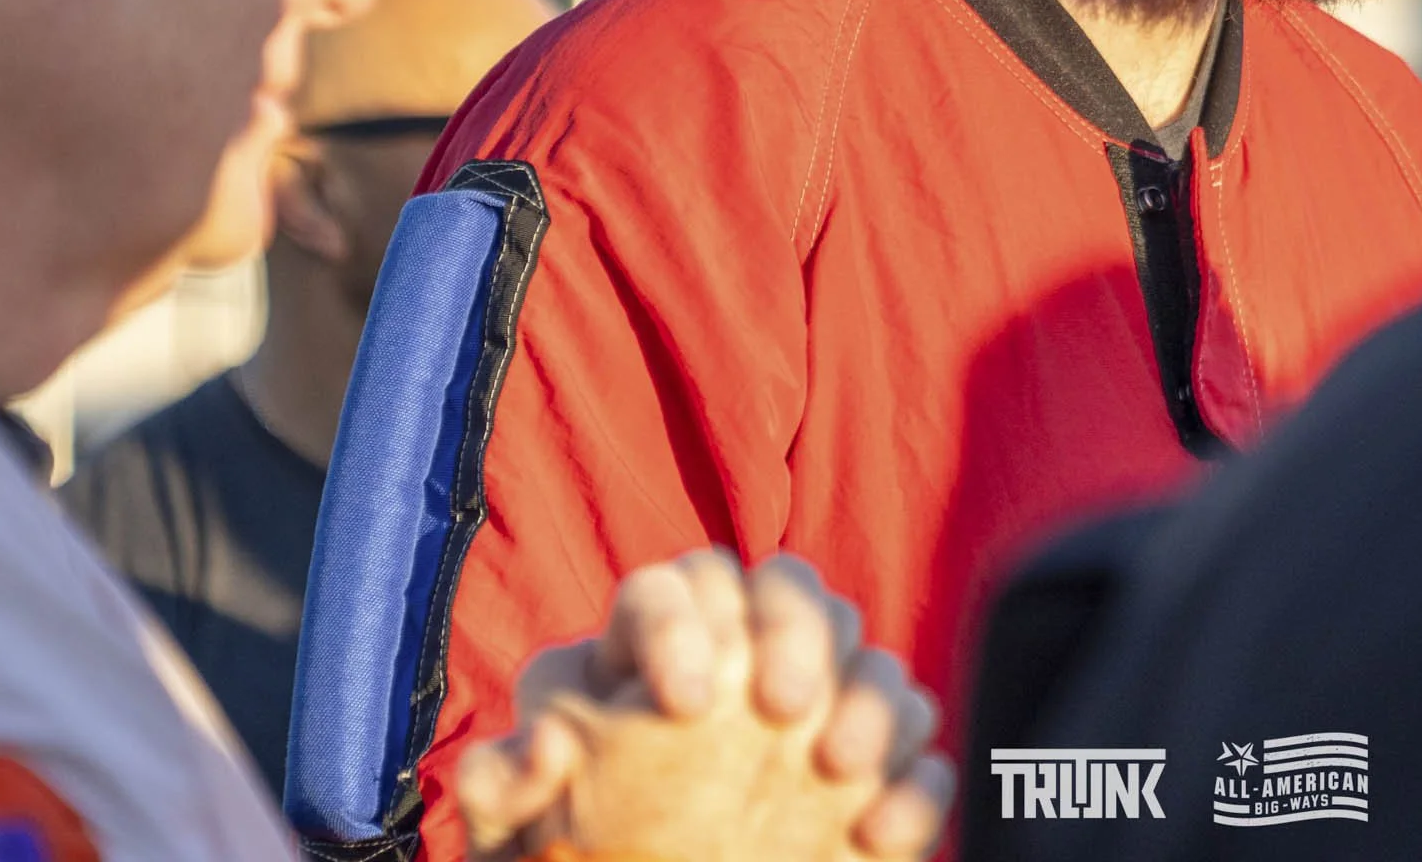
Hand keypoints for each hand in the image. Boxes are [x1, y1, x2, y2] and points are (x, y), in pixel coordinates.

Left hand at [456, 550, 954, 861]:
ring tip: (839, 767)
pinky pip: (917, 736)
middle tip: (782, 706)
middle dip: (793, 631)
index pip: (668, 590)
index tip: (685, 702)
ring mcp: (819, 695)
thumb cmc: (569, 856)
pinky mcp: (874, 758)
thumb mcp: (516, 837)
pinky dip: (913, 775)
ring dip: (866, 694)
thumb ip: (504, 790)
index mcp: (649, 644)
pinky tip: (880, 831)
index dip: (675, 627)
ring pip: (863, 645)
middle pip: (785, 587)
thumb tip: (536, 743)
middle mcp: (743, 645)